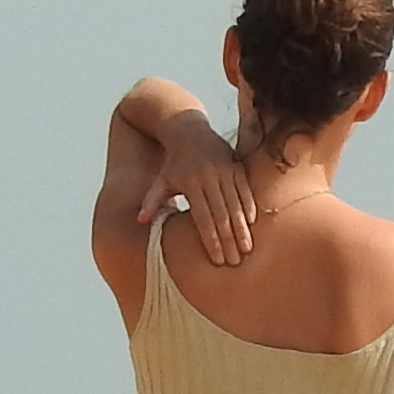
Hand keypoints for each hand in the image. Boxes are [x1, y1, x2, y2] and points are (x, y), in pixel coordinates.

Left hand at [157, 120, 257, 268]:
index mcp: (190, 184)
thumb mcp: (161, 181)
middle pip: (222, 215)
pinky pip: (246, 190)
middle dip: (229, 240)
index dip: (211, 240)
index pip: (203, 218)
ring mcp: (225, 170)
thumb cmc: (173, 164)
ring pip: (236, 204)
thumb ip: (152, 200)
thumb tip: (140, 221)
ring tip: (247, 249)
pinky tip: (252, 224)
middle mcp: (209, 177)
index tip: (217, 260)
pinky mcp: (236, 165)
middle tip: (235, 262)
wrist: (188, 130)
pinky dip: (250, 206)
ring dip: (242, 228)